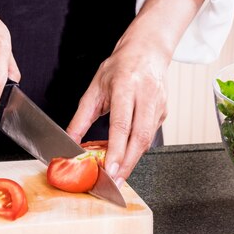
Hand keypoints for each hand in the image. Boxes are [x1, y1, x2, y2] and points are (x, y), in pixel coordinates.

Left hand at [66, 39, 167, 186]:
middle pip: (139, 138)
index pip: (122, 124)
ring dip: (132, 160)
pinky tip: (126, 156)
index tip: (110, 168)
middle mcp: (146, 95)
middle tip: (115, 182)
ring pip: (146, 140)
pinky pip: (149, 136)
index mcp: (126, 86)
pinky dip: (136, 149)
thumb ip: (81, 118)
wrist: (148, 51)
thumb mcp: (94, 89)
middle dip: (127, 164)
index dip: (117, 150)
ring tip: (118, 174)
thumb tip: (69, 142)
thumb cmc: (120, 67)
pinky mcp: (164, 112)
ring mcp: (158, 105)